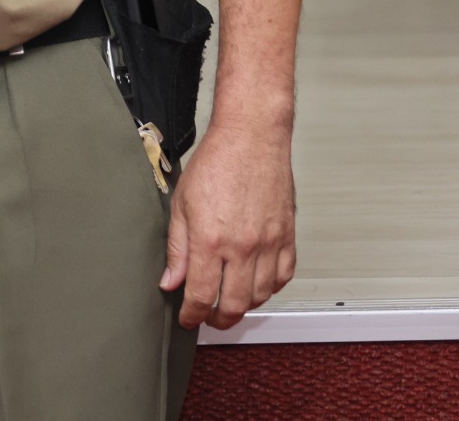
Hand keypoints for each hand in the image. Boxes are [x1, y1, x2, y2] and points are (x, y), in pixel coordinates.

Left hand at [162, 115, 297, 329]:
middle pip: (234, 305)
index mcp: (210, 239)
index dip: (191, 314)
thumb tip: (171, 281)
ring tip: (228, 300)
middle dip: (218, 319)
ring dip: (243, 305)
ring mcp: (270, 244)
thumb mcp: (181, 204)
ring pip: (260, 296)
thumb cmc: (216, 163)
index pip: (200, 294)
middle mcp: (243, 247)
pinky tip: (256, 282)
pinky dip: (269, 288)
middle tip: (208, 318)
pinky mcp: (288, 238)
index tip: (188, 318)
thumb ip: (176, 248)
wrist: (251, 139)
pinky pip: (283, 277)